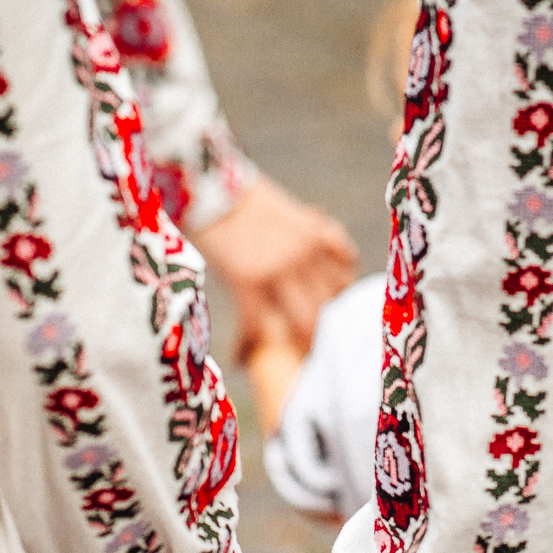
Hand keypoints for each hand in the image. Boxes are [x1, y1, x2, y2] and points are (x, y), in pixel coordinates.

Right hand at [192, 175, 357, 357]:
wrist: (208, 188)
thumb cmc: (242, 200)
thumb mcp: (290, 212)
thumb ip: (313, 235)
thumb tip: (334, 257)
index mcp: (316, 237)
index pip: (344, 281)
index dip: (341, 307)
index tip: (335, 325)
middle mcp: (304, 255)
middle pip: (327, 308)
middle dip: (323, 336)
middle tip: (315, 356)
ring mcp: (278, 269)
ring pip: (302, 323)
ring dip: (296, 348)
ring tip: (289, 365)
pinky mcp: (247, 280)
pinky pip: (254, 326)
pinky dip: (246, 347)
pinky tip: (240, 359)